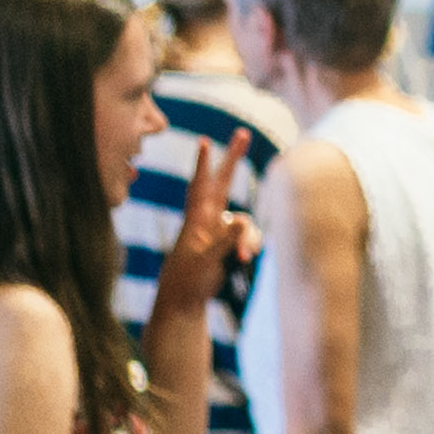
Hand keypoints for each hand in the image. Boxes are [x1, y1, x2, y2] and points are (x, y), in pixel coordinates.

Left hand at [151, 151, 245, 317]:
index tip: (203, 141)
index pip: (200, 185)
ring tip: (243, 259)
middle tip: (243, 133)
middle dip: (233, 158)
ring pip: (243, 220)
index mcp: (196, 220)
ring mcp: (218, 230)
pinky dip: (249, 246)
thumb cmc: (187, 280)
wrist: (183, 300)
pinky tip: (244, 259)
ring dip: (249, 237)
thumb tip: (243, 220)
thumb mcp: (206, 261)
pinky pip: (247, 237)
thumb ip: (224, 240)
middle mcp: (207, 219)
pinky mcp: (226, 243)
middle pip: (223, 182)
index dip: (203, 163)